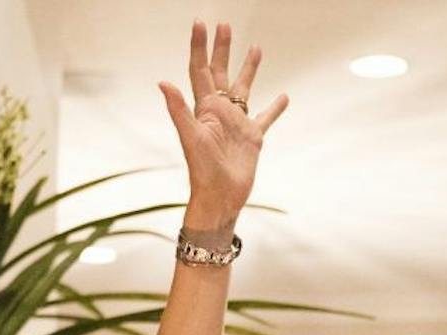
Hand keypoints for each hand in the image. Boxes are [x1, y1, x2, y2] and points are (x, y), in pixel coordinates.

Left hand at [158, 20, 287, 230]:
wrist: (220, 198)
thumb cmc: (203, 172)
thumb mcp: (190, 138)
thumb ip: (178, 110)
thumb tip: (163, 83)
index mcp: (204, 109)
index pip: (199, 71)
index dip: (199, 47)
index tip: (201, 23)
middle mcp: (220, 112)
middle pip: (220, 73)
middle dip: (222, 49)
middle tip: (225, 25)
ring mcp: (237, 123)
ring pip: (244, 89)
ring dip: (248, 69)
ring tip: (255, 47)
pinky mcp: (253, 137)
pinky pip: (266, 117)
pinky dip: (275, 107)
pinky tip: (283, 96)